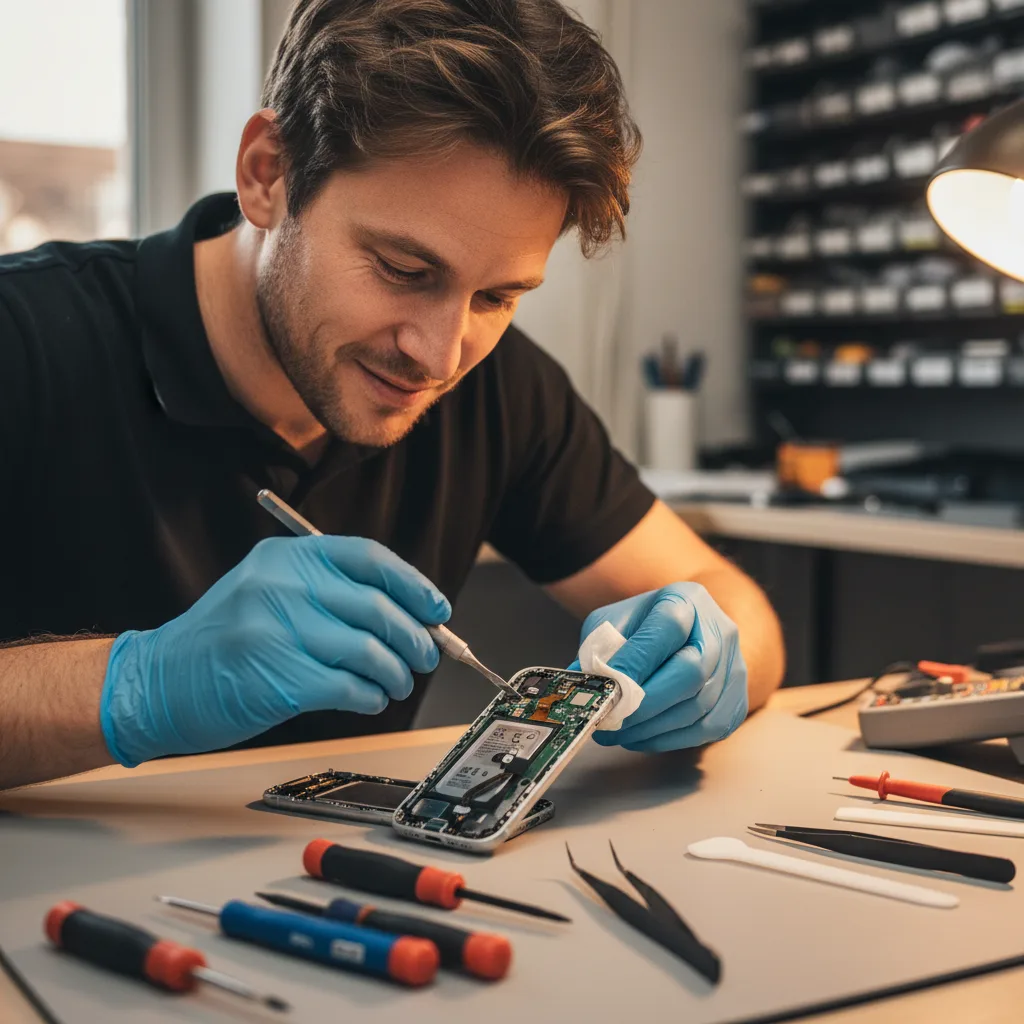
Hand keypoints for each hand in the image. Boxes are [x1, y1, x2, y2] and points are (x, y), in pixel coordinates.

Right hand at [100, 536, 449, 765]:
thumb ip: (329, 592)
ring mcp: (279, 631)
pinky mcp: (280, 679)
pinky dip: (370, 697)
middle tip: (425, 656)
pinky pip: (350, 687)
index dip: (414, 585)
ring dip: (396, 673)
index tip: (437, 608)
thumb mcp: (268, 589)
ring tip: (396, 684)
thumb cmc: (222, 639)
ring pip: (370, 650)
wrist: (157, 681)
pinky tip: (369, 700)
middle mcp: (284, 586)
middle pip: (378, 607)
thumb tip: (407, 614)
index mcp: (287, 557)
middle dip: (415, 637)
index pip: (370, 558)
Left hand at [573, 583, 747, 752]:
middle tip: (610, 720)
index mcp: (686, 600)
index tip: (606, 686)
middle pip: (692, 672)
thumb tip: (580, 685)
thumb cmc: (648, 626)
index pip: (667, 627)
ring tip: (616, 733)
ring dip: (652, 727)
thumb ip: (599, 647)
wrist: (694, 630)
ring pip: (699, 706)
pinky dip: (669, 739)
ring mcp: (735, 667)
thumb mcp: (616, 621)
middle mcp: (719, 632)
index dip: (637, 660)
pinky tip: (641, 737)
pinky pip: (705, 729)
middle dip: (645, 704)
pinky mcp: (737, 701)